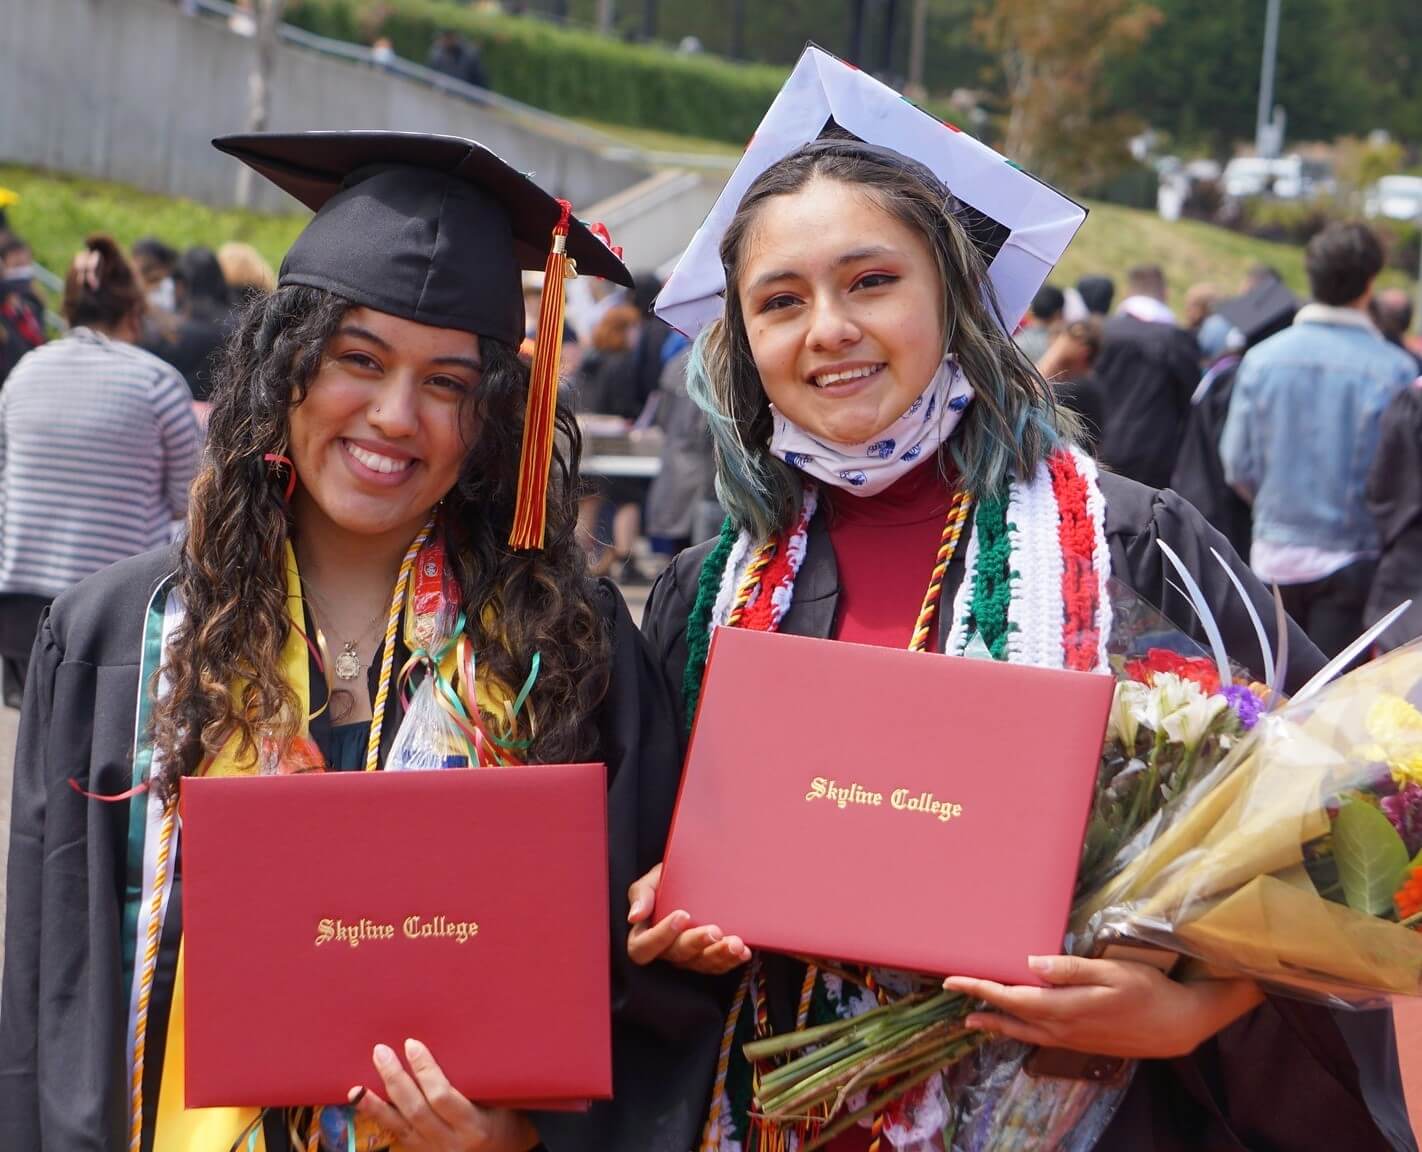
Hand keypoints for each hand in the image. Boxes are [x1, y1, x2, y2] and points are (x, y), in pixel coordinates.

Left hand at [352, 1039, 537, 1150]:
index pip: (442, 1097)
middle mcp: (450, 1143)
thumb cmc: (508, 1123)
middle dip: (395, 1079)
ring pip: (399, 1126)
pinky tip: (362, 1102)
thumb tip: (462, 1041)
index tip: (413, 1044)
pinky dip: (377, 1118)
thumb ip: (480, 1082)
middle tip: (381, 1051)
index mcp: (474, 1127)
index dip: (425, 1070)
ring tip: (358, 1084)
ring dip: (376, 1103)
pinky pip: (395, 1135)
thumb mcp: (503, 1103)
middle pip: (415, 1110)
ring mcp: (433, 1151)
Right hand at [625, 862, 751, 974]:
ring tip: (735, 944)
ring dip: (720, 955)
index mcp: (645, 935)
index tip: (682, 914)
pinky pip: (719, 966)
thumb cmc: (668, 880)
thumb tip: (634, 916)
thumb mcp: (653, 880)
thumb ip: (641, 894)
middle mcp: (666, 951)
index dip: (661, 936)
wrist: (692, 878)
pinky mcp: (708, 960)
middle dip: (698, 943)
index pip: (643, 947)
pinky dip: (732, 960)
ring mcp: (688, 958)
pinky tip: (744, 951)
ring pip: (702, 964)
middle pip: (678, 956)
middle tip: (715, 930)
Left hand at [943, 955, 1263, 1059]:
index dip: (980, 988)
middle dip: (980, 1005)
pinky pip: (1039, 1038)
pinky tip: (1016, 1027)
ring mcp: (1071, 1039)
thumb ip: (1070, 969)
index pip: (1011, 997)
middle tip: (954, 992)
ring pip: (1023, 1032)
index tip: (954, 980)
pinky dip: (1019, 1031)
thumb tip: (1031, 964)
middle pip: (1011, 1017)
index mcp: (1064, 1008)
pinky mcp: (1080, 1042)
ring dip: (996, 1024)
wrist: (1176, 1025)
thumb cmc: (1146, 990)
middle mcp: (1062, 1028)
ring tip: (973, 1020)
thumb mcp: (1111, 971)